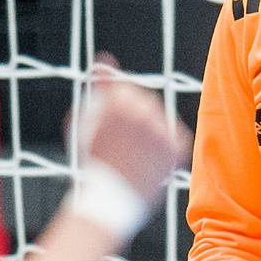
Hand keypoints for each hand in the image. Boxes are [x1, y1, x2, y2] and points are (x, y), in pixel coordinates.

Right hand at [77, 55, 191, 200]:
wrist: (110, 201)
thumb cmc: (93, 165)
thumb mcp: (83, 122)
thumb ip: (98, 86)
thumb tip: (103, 59)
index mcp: (116, 103)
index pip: (123, 88)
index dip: (119, 100)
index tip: (116, 117)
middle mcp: (141, 112)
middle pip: (145, 100)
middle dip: (136, 112)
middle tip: (126, 137)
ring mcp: (161, 130)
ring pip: (161, 118)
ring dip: (151, 128)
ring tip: (137, 149)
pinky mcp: (176, 147)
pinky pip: (177, 136)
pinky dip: (168, 144)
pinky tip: (154, 155)